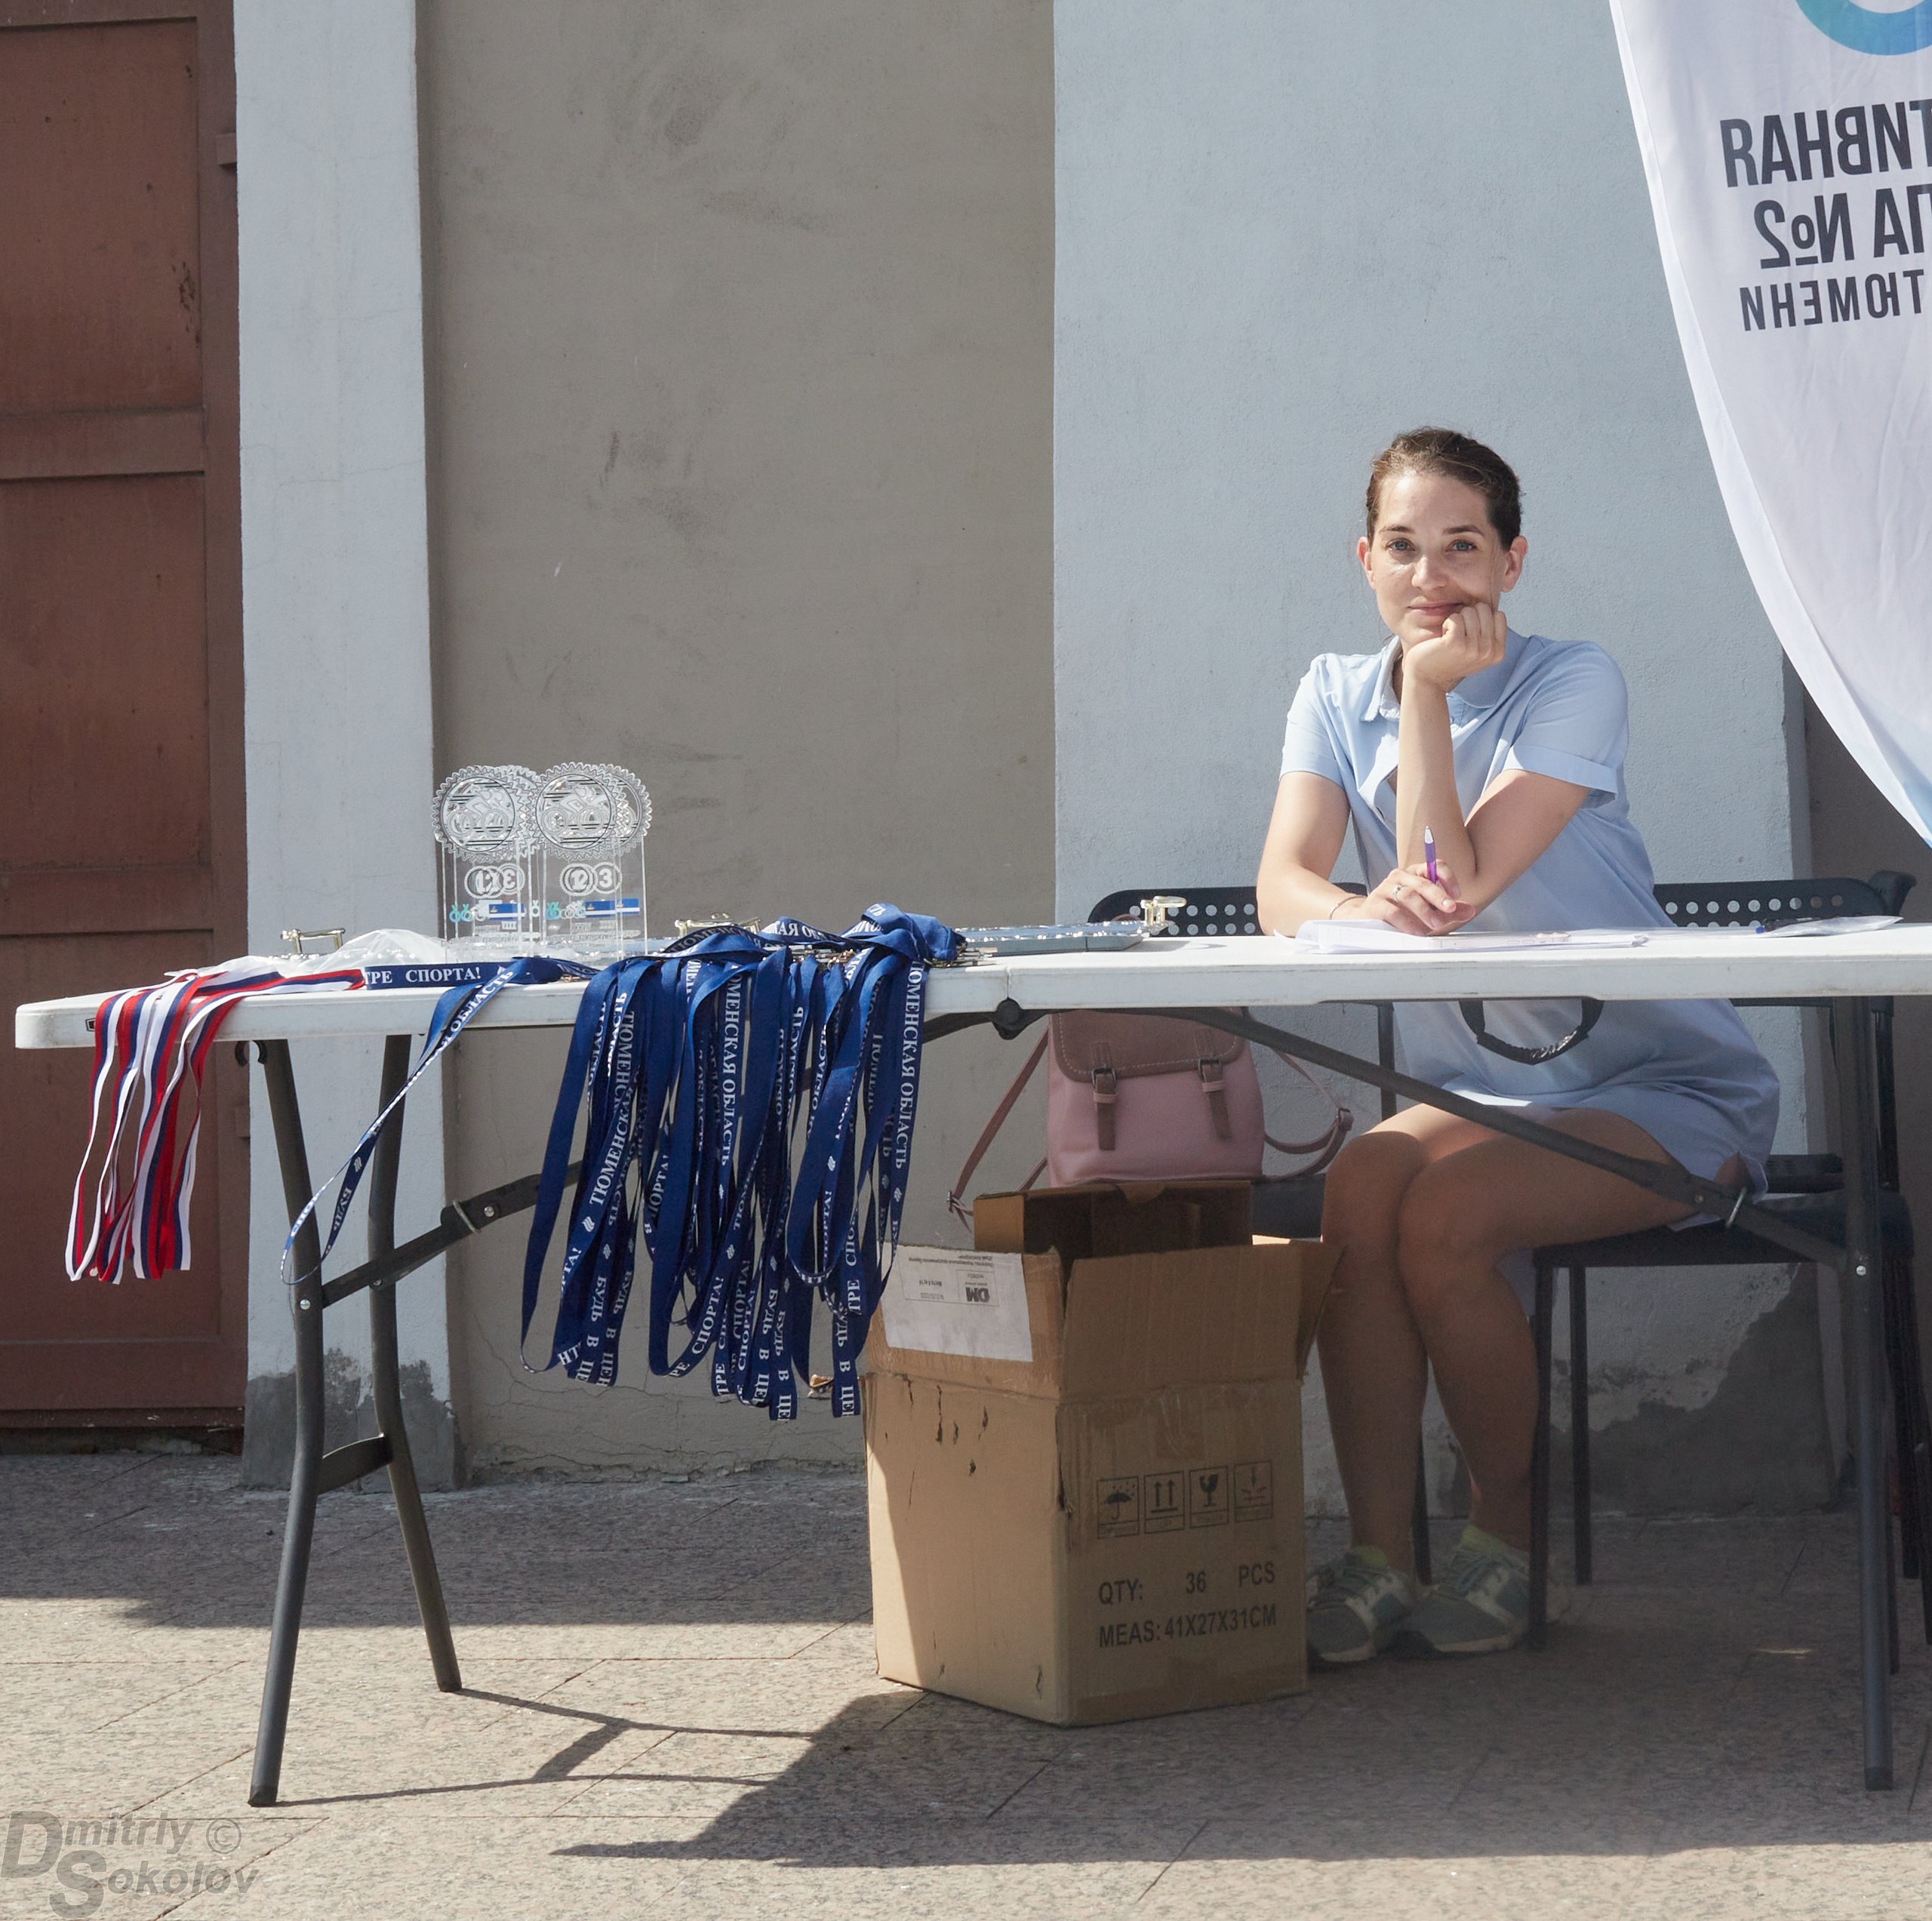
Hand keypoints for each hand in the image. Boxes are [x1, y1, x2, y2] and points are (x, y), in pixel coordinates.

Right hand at [1339, 860, 1474, 936]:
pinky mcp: (1375, 904)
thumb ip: (1449, 911)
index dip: (1447, 877)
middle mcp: (1400, 876)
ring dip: (1424, 911)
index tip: (1457, 894)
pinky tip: (1416, 932)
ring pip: (1408, 895)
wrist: (1370, 921)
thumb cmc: (1403, 913)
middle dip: (1438, 896)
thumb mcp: (1430, 911)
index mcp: (1416, 873)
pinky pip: (1392, 911)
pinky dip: (1407, 923)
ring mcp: (1385, 888)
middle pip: (1422, 882)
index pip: (1434, 865)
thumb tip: (1469, 910)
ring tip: (1436, 925)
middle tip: (1450, 909)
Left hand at [1402, 599, 1506, 695]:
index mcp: (1498, 652)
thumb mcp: (1478, 650)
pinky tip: (1443, 638)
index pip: (1499, 615)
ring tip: (1450, 637)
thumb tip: (1490, 603)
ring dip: (1456, 620)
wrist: (1428, 679)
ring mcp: (1474, 648)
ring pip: (1469, 611)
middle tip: (1458, 634)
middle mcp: (1489, 651)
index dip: (1482, 616)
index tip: (1470, 632)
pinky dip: (1446, 623)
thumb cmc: (1450, 659)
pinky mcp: (1456, 643)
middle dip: (1468, 616)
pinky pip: (1455, 618)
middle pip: (1484, 609)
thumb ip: (1489, 633)